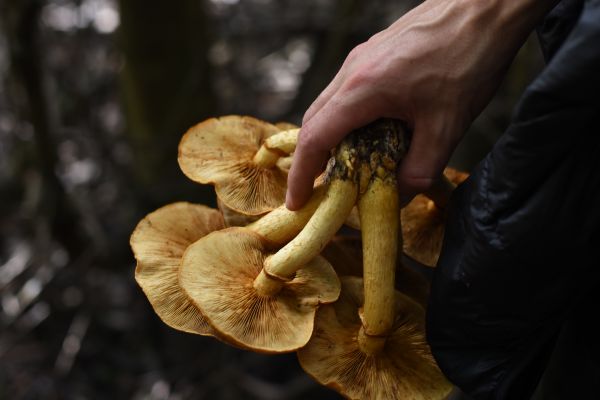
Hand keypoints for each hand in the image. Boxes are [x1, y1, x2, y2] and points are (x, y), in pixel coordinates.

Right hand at [286, 0, 557, 209]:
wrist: (486, 8)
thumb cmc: (468, 58)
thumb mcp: (447, 126)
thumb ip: (420, 168)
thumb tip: (401, 194)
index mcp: (363, 89)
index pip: (315, 139)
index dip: (301, 174)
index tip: (295, 200)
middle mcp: (352, 71)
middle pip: (314, 121)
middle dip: (310, 158)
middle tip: (318, 188)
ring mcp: (361, 58)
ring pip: (329, 105)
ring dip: (329, 137)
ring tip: (344, 166)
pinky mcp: (374, 53)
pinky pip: (346, 91)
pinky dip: (346, 119)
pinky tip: (367, 132)